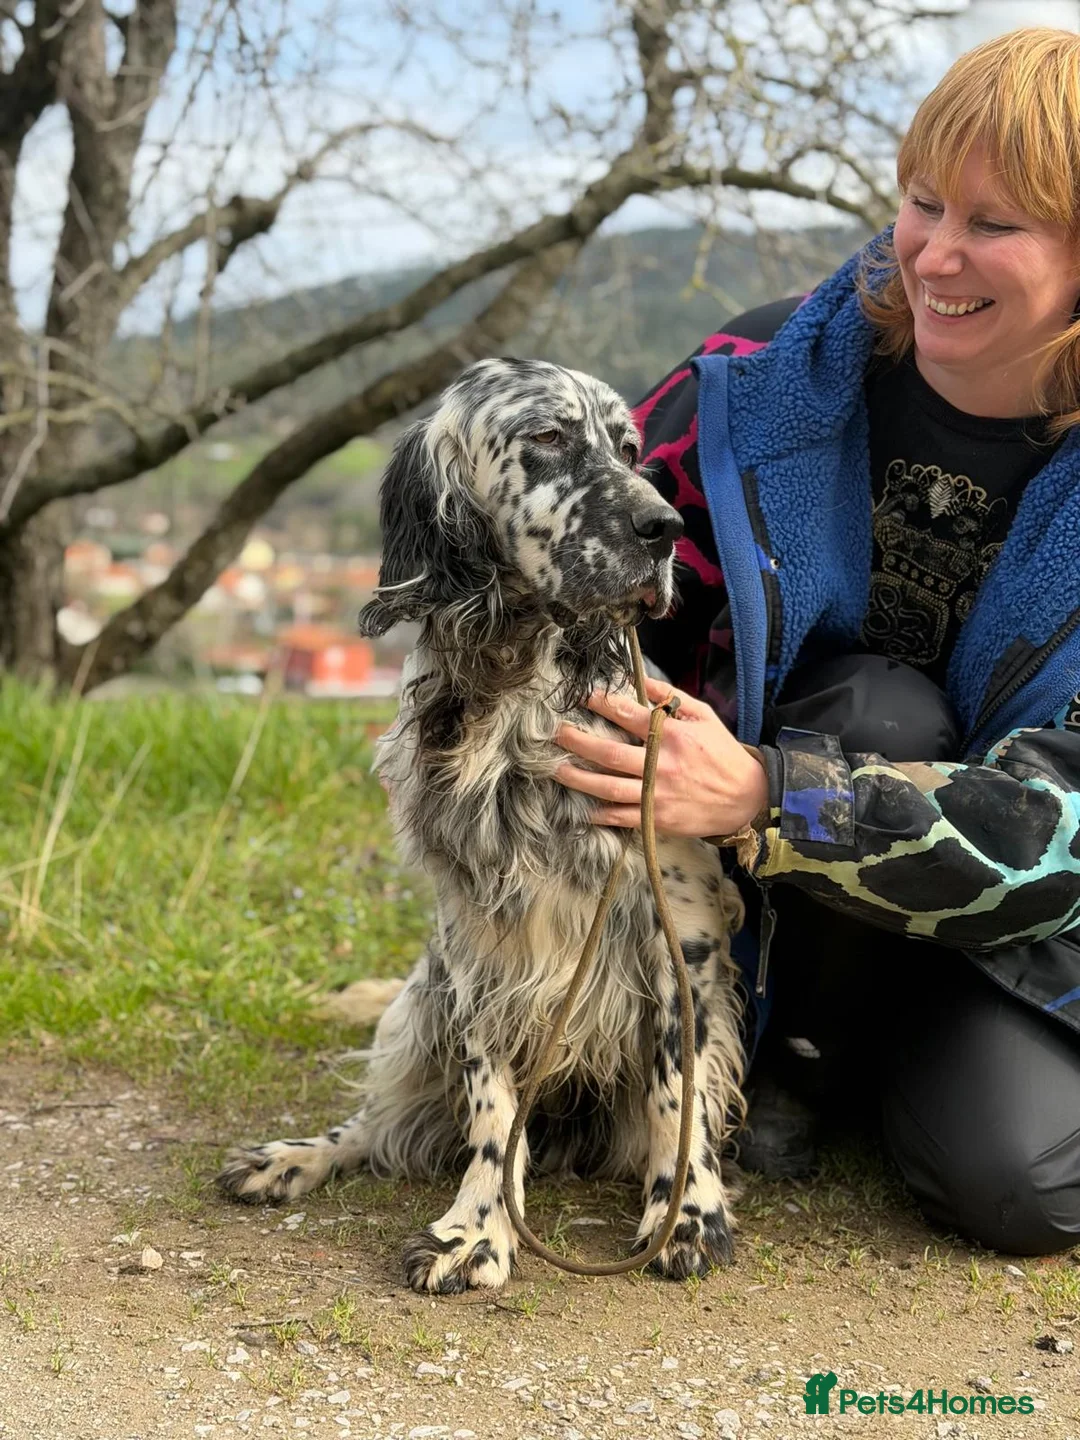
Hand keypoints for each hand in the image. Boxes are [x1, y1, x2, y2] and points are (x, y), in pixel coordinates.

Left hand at [554, 676, 768, 836]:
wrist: (746, 798)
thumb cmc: (722, 753)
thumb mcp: (704, 716)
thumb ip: (671, 697)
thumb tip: (642, 679)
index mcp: (673, 736)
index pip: (628, 715)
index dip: (602, 703)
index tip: (583, 696)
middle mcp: (661, 765)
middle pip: (608, 754)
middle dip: (577, 742)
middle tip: (555, 733)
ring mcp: (657, 795)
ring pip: (607, 787)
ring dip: (577, 778)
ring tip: (556, 768)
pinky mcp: (658, 819)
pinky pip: (621, 817)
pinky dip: (600, 814)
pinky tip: (582, 808)